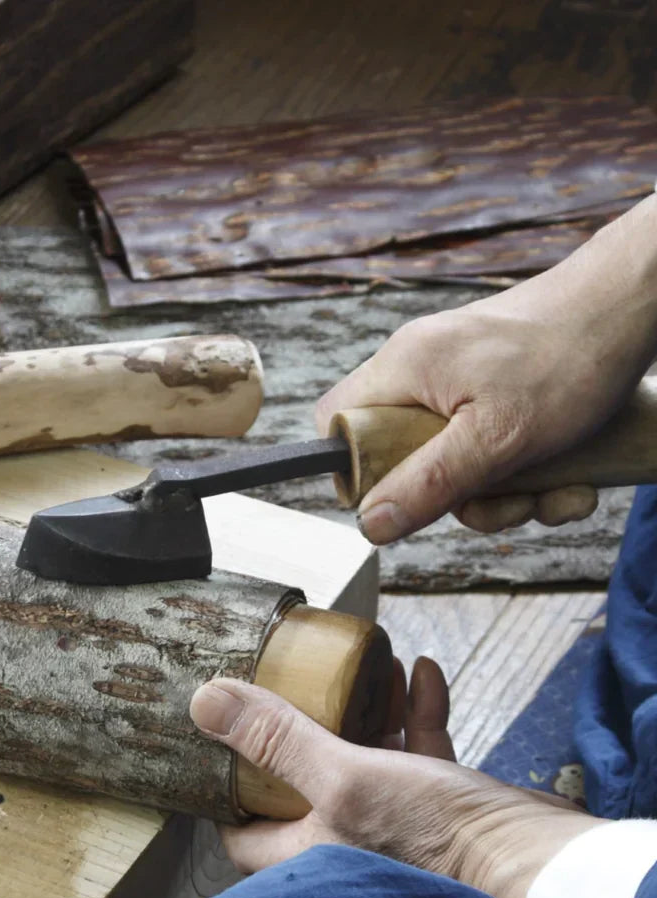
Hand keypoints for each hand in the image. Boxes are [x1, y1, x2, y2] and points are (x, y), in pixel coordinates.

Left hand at [190, 658, 603, 897]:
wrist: (536, 862)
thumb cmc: (437, 838)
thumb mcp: (343, 777)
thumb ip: (277, 739)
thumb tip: (206, 702)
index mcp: (306, 848)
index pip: (241, 827)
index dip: (227, 783)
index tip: (222, 735)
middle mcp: (343, 838)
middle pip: (302, 775)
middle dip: (304, 720)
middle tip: (296, 675)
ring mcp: (392, 820)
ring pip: (362, 753)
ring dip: (365, 704)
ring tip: (369, 663)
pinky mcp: (435, 804)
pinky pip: (414, 749)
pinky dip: (415, 710)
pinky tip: (423, 671)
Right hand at [315, 197, 656, 544]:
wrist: (636, 305)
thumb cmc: (570, 356)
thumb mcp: (497, 438)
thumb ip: (429, 483)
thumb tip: (370, 524)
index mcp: (403, 368)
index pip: (336, 423)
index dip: (358, 469)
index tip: (408, 495)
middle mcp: (421, 369)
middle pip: (401, 456)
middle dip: (460, 496)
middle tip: (509, 499)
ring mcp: (458, 379)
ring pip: (452, 461)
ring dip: (507, 493)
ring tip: (557, 489)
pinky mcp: (493, 389)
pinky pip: (488, 447)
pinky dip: (529, 473)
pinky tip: (569, 477)